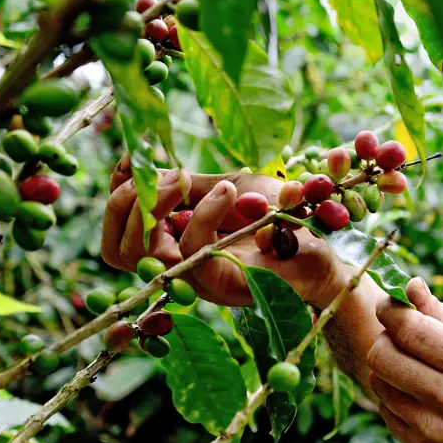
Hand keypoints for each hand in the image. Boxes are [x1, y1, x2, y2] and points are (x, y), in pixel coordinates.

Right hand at [102, 153, 344, 307]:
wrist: (327, 240)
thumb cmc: (279, 216)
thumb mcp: (228, 189)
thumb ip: (187, 186)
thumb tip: (141, 169)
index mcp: (175, 247)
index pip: (120, 235)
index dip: (116, 196)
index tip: (130, 159)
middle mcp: (181, 269)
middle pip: (119, 252)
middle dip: (126, 203)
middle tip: (165, 174)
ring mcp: (202, 280)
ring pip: (146, 255)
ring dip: (156, 205)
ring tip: (185, 177)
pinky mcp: (227, 283)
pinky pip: (194, 252)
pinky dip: (204, 214)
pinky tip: (228, 191)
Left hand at [367, 278, 442, 442]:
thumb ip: (441, 311)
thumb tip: (408, 286)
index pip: (411, 332)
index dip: (391, 310)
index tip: (390, 303)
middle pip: (383, 357)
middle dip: (386, 337)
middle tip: (402, 334)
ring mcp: (434, 428)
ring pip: (377, 381)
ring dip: (388, 364)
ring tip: (414, 362)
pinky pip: (382, 405)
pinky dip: (393, 390)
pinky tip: (417, 389)